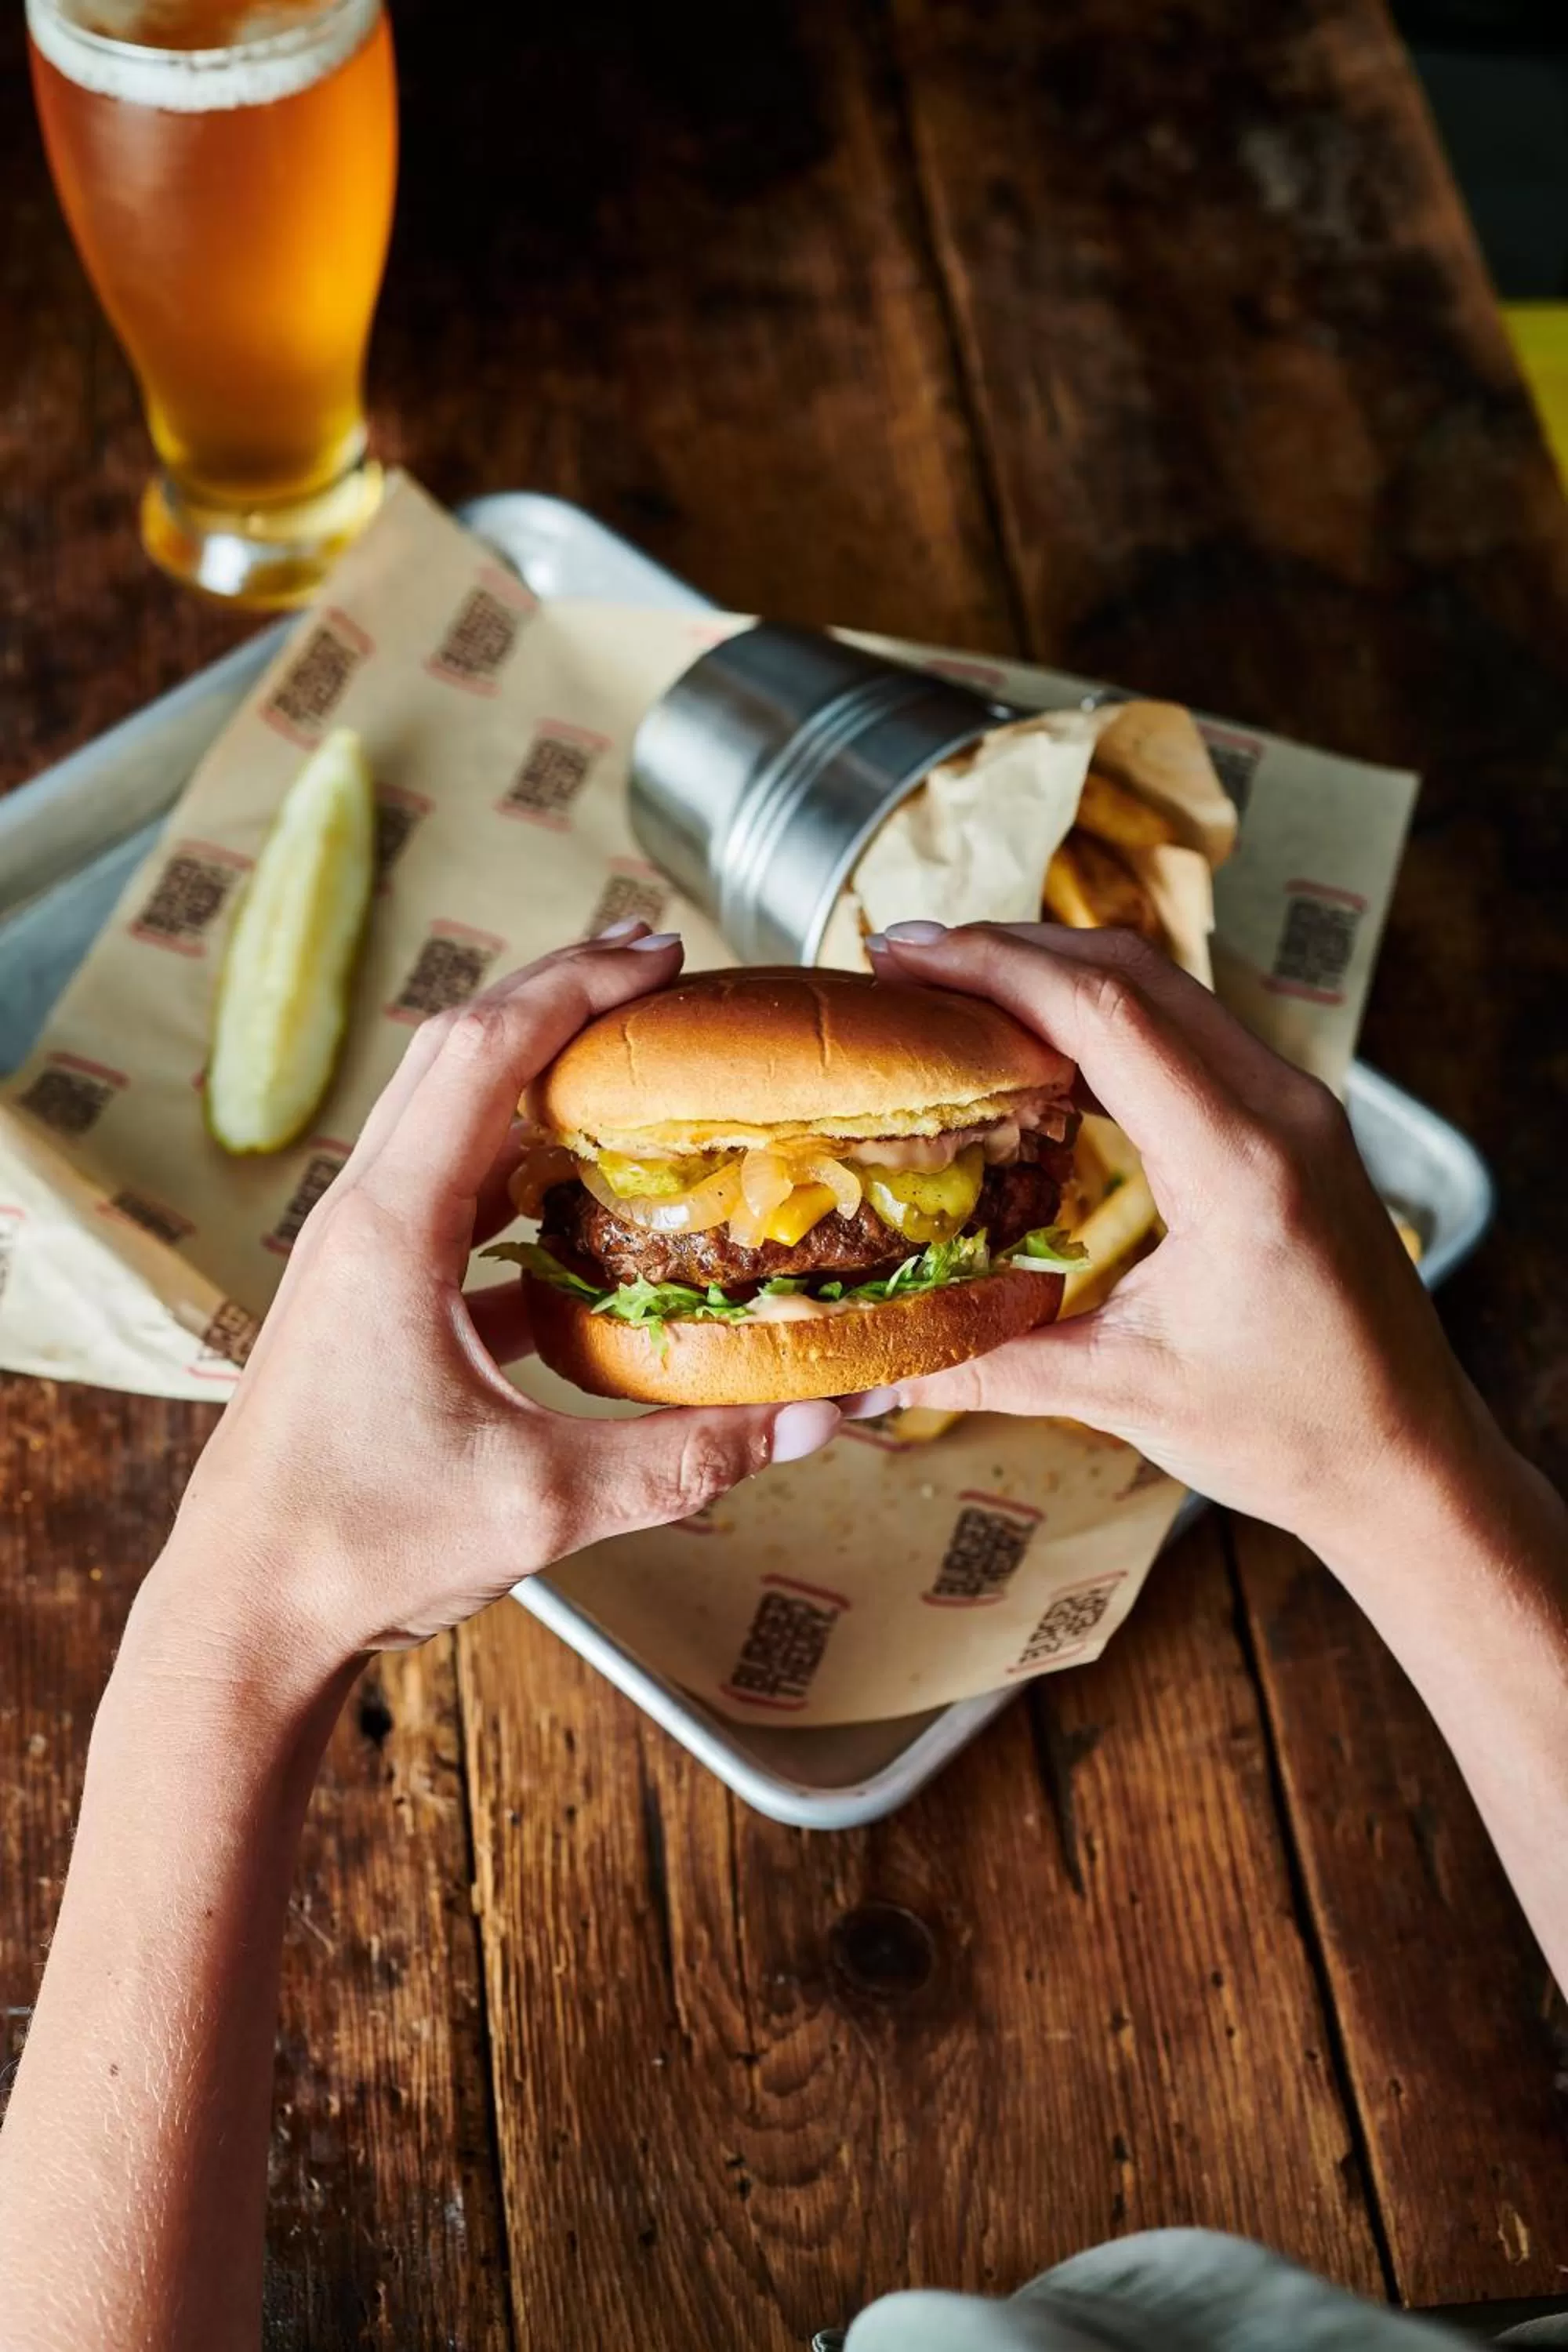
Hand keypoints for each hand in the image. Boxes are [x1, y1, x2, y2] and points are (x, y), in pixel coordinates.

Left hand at [160, 927, 840, 1671]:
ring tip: (629, 1071)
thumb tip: (813, 1419)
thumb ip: (687, 1457)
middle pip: (458, 1055)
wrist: (244, 1617)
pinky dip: (515, 1177)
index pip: (485, 1052)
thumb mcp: (545, 1502)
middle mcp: (362, 1219)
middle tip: (656, 976)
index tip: (661, 954)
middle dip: (558, 999)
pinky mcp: (363, 1302)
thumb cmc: (361, 1548)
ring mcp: (355, 1258)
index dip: (577, 985)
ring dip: (533, 1082)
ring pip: (445, 1121)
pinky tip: (583, 1215)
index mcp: (392, 1230)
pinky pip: (446, 1200)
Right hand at [866, 919, 1477, 1552]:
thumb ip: (990, 1366)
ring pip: (1164, 990)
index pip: (1105, 1013)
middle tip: (907, 961)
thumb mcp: (1126, 1394)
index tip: (907, 955)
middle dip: (1010, 950)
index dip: (995, 967)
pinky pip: (1192, 1033)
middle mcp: (1280, 1110)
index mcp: (1240, 1164)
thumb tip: (868, 1372)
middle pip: (1130, 973)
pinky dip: (1107, 1018)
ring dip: (1058, 974)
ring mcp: (1297, 1108)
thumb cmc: (1294, 1433)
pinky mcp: (1296, 1124)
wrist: (1411, 1460)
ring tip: (956, 989)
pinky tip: (1041, 1048)